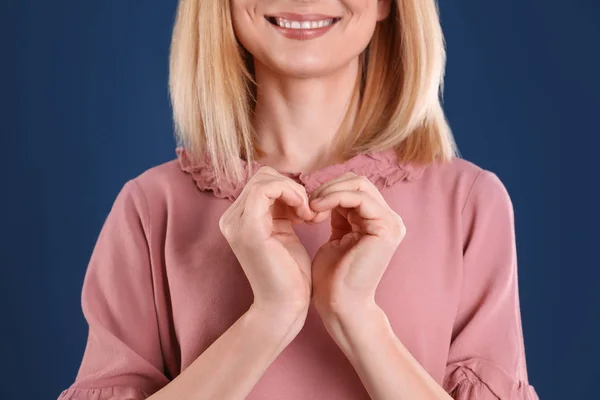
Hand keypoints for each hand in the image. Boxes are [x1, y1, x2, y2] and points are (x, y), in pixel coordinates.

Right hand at [219, 166, 315, 319]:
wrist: (285, 306)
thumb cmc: (290, 274)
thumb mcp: (283, 232)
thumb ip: (280, 209)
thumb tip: (290, 186)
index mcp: (239, 219)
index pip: (262, 182)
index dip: (289, 189)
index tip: (307, 210)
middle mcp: (231, 218)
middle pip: (263, 176)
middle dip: (292, 188)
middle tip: (309, 212)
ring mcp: (236, 222)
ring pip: (265, 179)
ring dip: (294, 191)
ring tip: (308, 215)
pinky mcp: (248, 228)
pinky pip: (266, 189)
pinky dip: (292, 194)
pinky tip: (305, 214)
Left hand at [308, 172, 405, 317]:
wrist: (340, 305)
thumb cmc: (333, 277)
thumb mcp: (336, 237)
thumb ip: (339, 214)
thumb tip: (328, 192)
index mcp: (378, 221)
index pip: (354, 187)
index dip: (328, 189)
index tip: (306, 204)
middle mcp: (389, 219)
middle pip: (358, 181)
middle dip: (328, 187)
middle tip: (307, 204)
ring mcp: (391, 223)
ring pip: (358, 185)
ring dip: (329, 191)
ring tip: (311, 207)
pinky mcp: (386, 228)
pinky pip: (359, 198)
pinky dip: (334, 198)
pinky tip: (317, 209)